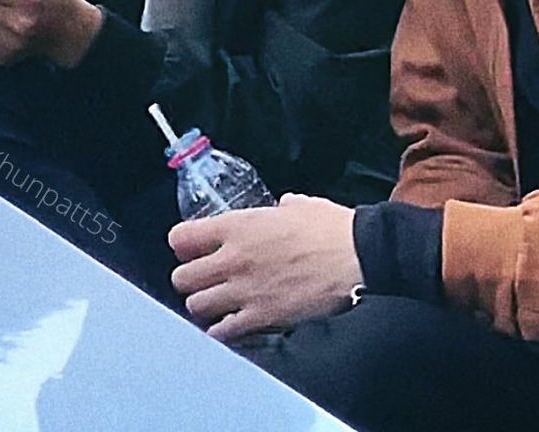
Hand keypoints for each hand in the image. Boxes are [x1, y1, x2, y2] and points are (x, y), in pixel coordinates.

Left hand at [169, 195, 361, 341]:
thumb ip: (280, 208)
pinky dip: (222, 331)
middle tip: (203, 279)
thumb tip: (282, 208)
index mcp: (240, 226)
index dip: (182, 243)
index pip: (182, 237)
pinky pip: (222, 333)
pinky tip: (231, 326)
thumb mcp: (300, 205)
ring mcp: (245, 291)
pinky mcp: (261, 318)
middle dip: (189, 279)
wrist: (357, 257)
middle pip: (182, 277)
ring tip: (218, 304)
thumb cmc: (332, 228)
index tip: (189, 247)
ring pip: (197, 307)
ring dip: (205, 306)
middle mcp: (234, 259)